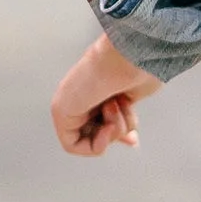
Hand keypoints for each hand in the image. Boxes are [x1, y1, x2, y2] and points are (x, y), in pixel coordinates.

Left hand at [51, 33, 163, 155]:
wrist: (130, 56)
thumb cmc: (139, 66)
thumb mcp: (138, 94)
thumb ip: (127, 115)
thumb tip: (131, 139)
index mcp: (101, 86)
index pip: (102, 118)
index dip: (118, 134)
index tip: (134, 140)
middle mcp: (82, 94)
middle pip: (96, 131)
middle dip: (117, 134)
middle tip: (130, 131)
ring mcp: (70, 101)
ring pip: (88, 137)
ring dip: (113, 130)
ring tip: (117, 105)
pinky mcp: (61, 110)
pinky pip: (73, 145)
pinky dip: (96, 144)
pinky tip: (108, 126)